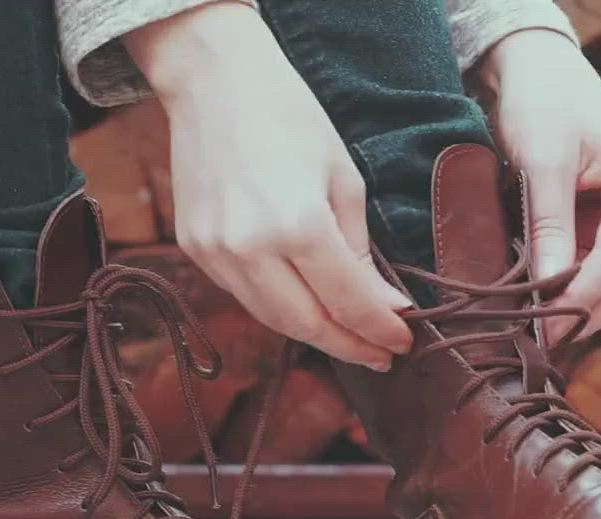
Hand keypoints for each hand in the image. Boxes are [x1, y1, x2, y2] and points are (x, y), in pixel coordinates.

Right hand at [123, 2, 411, 370]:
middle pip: (307, 325)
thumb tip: (386, 307)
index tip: (404, 342)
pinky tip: (307, 306)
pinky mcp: (195, 250)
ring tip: (350, 339)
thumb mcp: (343, 179)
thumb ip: (362, 252)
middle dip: (350, 346)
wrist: (214, 81)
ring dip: (316, 334)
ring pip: (272, 319)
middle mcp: (249, 248)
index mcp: (297, 225)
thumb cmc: (290, 117)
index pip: (348, 302)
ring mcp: (215, 253)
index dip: (380, 330)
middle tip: (382, 355)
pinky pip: (245, 296)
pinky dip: (280, 308)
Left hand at [479, 29, 600, 343]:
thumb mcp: (543, 160)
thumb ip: (550, 224)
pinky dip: (575, 292)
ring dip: (583, 309)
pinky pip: (600, 271)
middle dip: (587, 314)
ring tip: (538, 334)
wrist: (539, 72)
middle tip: (540, 344)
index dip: (584, 298)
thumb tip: (550, 287)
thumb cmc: (544, 102)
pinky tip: (542, 308)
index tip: (547, 330)